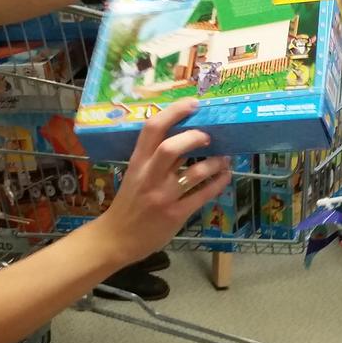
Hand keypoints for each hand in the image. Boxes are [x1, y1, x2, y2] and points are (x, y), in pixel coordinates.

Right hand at [95, 100, 231, 263]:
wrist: (116, 238)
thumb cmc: (128, 203)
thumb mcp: (135, 175)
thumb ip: (155, 159)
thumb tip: (186, 138)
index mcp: (137, 162)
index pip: (152, 129)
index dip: (174, 112)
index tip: (193, 104)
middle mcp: (149, 177)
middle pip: (170, 148)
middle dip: (195, 137)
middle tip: (209, 136)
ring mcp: (162, 197)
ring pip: (194, 173)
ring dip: (215, 163)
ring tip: (224, 158)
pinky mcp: (175, 215)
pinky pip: (202, 196)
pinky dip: (218, 183)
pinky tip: (225, 176)